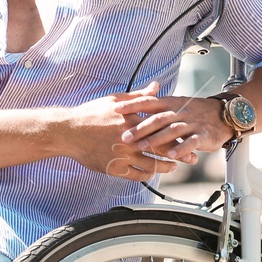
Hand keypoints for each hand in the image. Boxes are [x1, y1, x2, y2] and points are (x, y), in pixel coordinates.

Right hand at [50, 81, 185, 181]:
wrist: (69, 132)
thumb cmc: (91, 114)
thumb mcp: (115, 100)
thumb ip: (139, 97)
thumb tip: (156, 86)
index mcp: (133, 122)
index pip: (163, 131)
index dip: (179, 137)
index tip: (190, 139)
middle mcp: (130, 140)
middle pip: (162, 150)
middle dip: (180, 156)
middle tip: (192, 159)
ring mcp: (122, 156)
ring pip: (151, 166)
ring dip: (165, 167)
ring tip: (172, 167)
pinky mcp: (114, 168)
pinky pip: (136, 176)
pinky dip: (146, 175)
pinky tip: (151, 172)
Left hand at [121, 92, 232, 163]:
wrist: (223, 114)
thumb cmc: (194, 111)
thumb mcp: (175, 104)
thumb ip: (156, 104)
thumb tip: (132, 102)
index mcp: (170, 103)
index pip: (148, 102)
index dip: (132, 104)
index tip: (115, 109)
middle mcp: (179, 111)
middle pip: (157, 118)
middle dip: (140, 127)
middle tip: (124, 136)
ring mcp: (191, 123)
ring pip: (172, 130)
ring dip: (157, 139)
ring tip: (142, 147)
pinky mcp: (202, 135)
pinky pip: (191, 141)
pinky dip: (181, 148)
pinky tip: (172, 156)